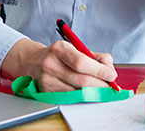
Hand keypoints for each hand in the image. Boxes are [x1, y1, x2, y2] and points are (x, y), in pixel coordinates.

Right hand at [2, 38, 116, 91]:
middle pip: (81, 80)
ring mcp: (46, 79)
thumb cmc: (59, 55)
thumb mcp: (76, 48)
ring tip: (99, 88)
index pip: (82, 62)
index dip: (99, 71)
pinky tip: (86, 91)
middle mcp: (50, 64)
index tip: (111, 75)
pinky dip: (82, 96)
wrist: (33, 61)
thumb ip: (96, 57)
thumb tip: (109, 70)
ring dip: (92, 92)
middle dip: (100, 85)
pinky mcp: (45, 92)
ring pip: (76, 91)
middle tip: (109, 85)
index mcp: (59, 49)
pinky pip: (69, 97)